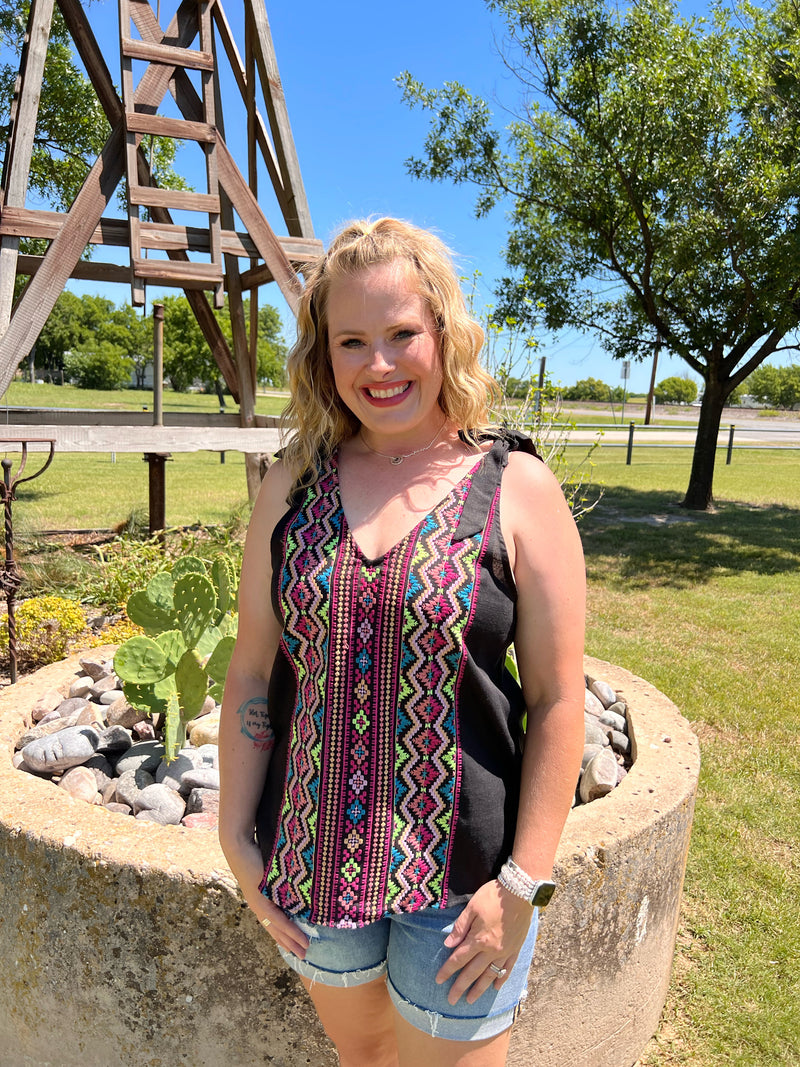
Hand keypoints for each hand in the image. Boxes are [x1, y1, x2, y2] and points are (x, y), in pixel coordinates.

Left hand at [222, 835, 309, 958]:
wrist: (239, 847)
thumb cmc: (255, 853)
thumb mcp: (270, 870)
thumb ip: (280, 879)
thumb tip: (295, 881)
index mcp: (260, 900)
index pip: (273, 923)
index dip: (284, 935)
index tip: (296, 945)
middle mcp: (258, 906)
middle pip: (275, 930)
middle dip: (290, 944)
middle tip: (304, 956)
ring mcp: (258, 904)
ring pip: (277, 928)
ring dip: (292, 940)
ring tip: (305, 950)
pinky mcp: (260, 899)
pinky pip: (276, 918)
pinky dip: (288, 928)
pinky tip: (298, 936)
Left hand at [435, 881, 532, 1004]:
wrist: (520, 892)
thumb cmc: (493, 897)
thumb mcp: (472, 908)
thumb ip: (460, 927)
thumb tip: (448, 945)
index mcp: (478, 939)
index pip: (459, 959)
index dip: (447, 970)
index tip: (439, 981)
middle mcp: (491, 950)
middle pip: (473, 972)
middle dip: (460, 987)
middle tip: (451, 1000)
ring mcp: (505, 952)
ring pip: (490, 975)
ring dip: (479, 989)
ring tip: (470, 1000)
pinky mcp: (515, 949)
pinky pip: (508, 969)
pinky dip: (501, 979)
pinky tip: (496, 987)